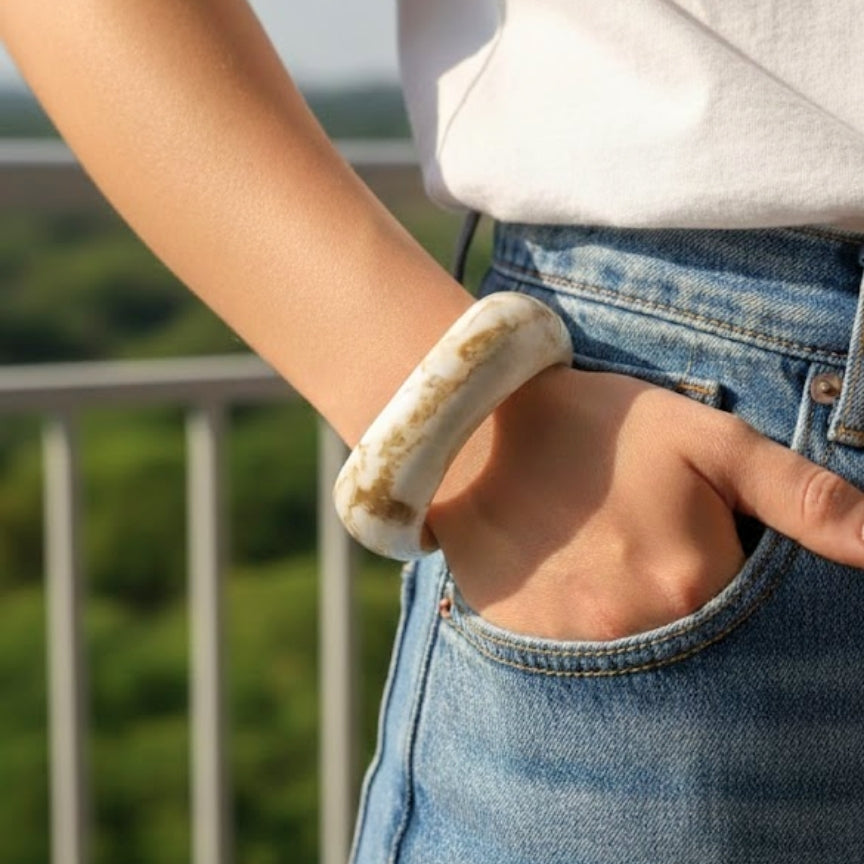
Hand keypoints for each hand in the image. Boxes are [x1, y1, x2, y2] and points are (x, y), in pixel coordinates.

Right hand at [427, 365, 863, 640]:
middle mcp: (636, 630)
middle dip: (687, 601)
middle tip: (648, 546)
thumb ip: (797, 492)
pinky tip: (574, 581)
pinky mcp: (526, 648)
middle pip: (699, 642)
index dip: (735, 569)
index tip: (696, 534)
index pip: (757, 613)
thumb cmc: (598, 427)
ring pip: (641, 659)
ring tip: (610, 560)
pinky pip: (578, 667)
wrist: (479, 432)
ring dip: (640, 619)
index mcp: (692, 579)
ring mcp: (572, 648)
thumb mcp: (703, 437)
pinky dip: (590, 632)